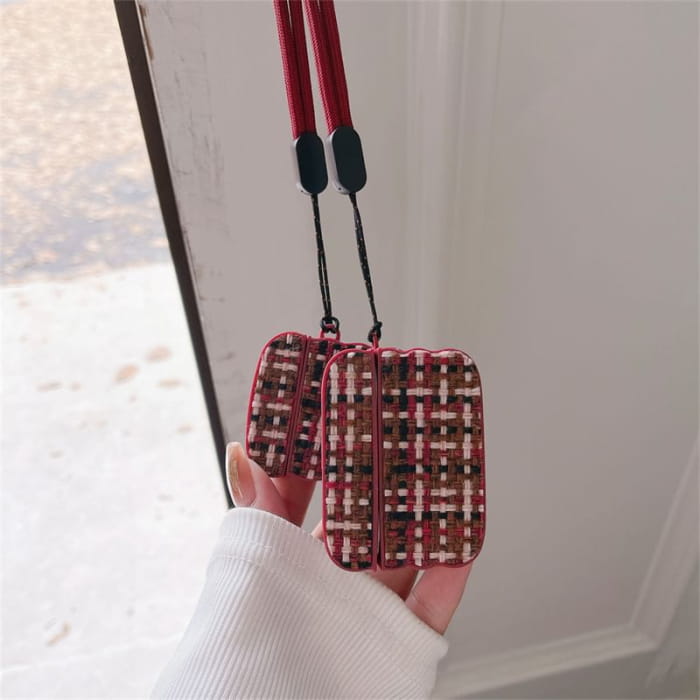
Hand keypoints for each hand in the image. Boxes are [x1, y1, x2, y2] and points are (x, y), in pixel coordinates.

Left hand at [226, 442, 471, 634]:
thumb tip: (240, 450)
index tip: (347, 411)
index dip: (331, 453)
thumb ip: (255, 509)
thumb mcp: (248, 565)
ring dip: (427, 507)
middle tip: (404, 424)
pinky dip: (453, 565)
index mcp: (294, 558)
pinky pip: (436, 598)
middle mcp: (336, 578)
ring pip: (408, 548)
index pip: (317, 493)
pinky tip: (465, 531)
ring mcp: (370, 607)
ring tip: (442, 463)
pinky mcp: (402, 641)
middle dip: (387, 471)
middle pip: (370, 514)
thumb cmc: (247, 650)